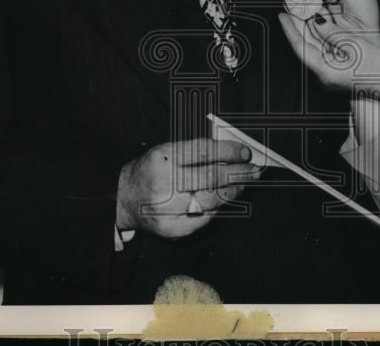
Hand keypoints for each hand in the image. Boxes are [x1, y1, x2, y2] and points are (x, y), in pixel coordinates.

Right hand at [115, 138, 259, 238]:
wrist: (124, 198)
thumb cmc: (151, 169)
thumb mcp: (166, 151)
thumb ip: (195, 151)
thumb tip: (232, 153)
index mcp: (163, 158)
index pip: (203, 152)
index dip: (228, 152)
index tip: (246, 153)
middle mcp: (165, 183)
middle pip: (211, 177)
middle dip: (238, 173)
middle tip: (255, 169)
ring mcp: (168, 208)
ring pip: (211, 200)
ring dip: (233, 191)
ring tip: (246, 182)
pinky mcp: (171, 228)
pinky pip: (203, 218)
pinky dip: (216, 208)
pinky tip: (225, 199)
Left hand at [278, 7, 379, 93]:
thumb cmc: (378, 70)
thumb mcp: (354, 45)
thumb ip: (332, 32)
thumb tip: (316, 21)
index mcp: (324, 71)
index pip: (300, 46)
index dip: (289, 29)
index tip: (282, 14)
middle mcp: (323, 75)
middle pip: (305, 46)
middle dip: (297, 26)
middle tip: (290, 7)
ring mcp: (330, 74)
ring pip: (314, 47)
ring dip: (307, 29)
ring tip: (301, 11)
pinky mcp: (337, 72)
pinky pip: (324, 51)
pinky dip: (320, 37)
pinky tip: (319, 24)